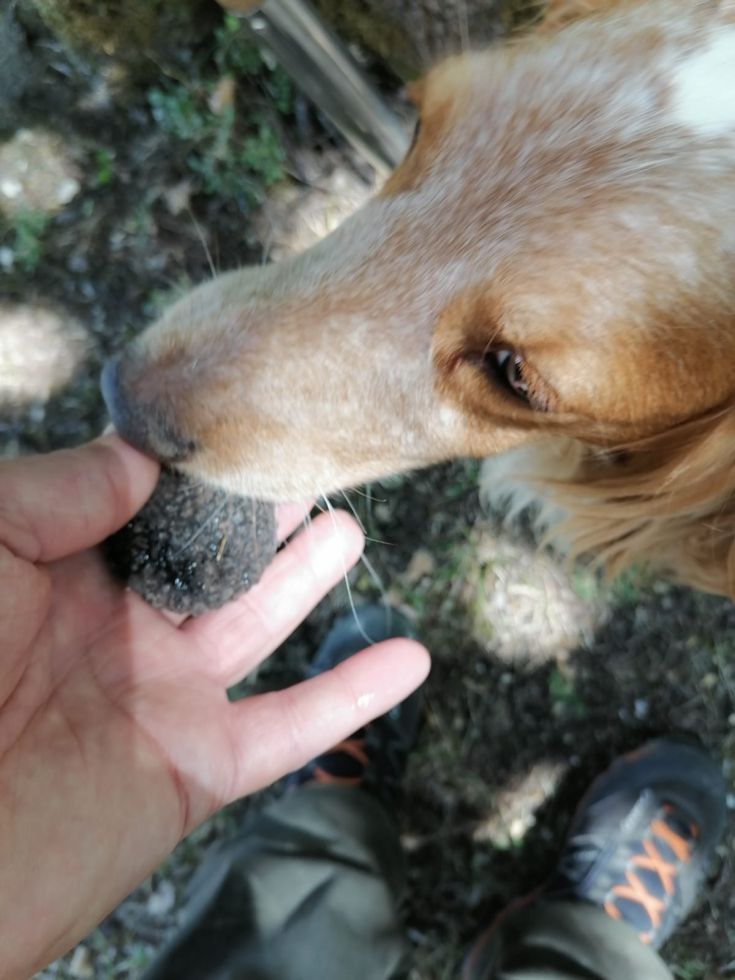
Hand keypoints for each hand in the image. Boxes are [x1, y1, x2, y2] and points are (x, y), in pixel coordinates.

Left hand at [0, 436, 428, 977]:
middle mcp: (113, 635)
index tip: (240, 428)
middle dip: (257, 517)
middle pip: (208, 563)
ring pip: (256, 627)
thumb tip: (139, 460)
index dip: (192, 472)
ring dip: (308, 580)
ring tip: (348, 529)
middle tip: (304, 468)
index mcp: (56, 579)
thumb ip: (56, 490)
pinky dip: (354, 696)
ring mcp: (159, 701)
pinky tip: (410, 658)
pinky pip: (292, 728)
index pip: (141, 511)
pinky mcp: (195, 768)